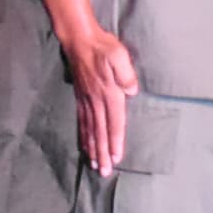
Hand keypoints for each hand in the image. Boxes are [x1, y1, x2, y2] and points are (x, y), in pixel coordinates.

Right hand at [60, 18, 142, 174]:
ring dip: (93, 149)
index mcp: (109, 92)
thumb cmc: (103, 46)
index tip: (116, 157)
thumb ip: (126, 73)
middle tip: (104, 172)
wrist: (79, 39)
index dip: (115, 141)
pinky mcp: (81, 98)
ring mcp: (87, 101)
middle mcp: (97, 100)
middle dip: (102, 153)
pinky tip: (85, 146)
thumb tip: (132, 91)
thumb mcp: (119, 54)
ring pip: (90, 130)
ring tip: (95, 165)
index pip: (114, 121)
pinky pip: (82, 122)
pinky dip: (84, 136)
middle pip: (101, 132)